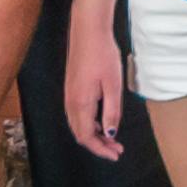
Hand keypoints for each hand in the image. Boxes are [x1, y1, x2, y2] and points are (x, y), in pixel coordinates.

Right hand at [64, 0, 129, 152]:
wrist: (89, 31)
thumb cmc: (103, 55)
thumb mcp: (113, 85)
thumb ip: (111, 111)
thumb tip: (110, 134)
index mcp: (80, 103)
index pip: (87, 136)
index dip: (101, 149)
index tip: (116, 154)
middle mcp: (71, 102)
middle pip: (80, 134)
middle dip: (98, 145)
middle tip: (117, 150)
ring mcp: (69, 95)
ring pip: (78, 125)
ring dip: (94, 135)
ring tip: (112, 139)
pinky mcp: (71, 88)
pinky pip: (77, 114)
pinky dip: (89, 124)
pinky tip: (103, 122)